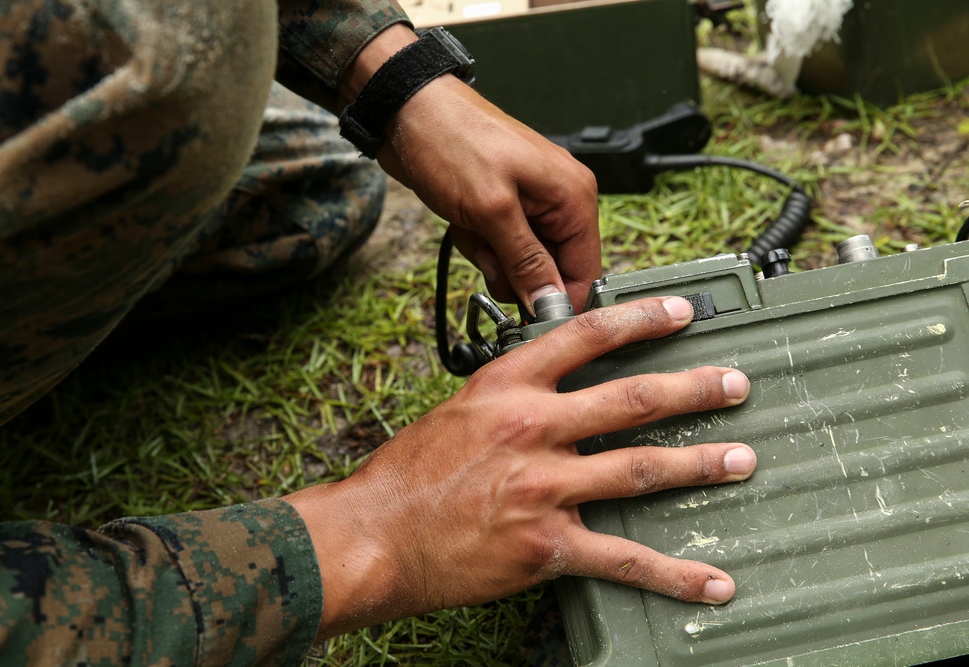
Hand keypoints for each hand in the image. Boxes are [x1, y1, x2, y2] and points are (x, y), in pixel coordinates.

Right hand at [285, 297, 754, 638]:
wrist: (375, 536)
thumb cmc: (408, 475)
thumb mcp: (458, 411)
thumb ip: (512, 396)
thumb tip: (555, 390)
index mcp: (506, 386)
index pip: (586, 336)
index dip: (641, 319)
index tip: (681, 312)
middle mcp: (532, 428)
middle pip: (631, 400)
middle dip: (693, 389)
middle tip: (735, 385)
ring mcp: (544, 487)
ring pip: (640, 469)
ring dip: (700, 463)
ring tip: (740, 458)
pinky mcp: (548, 545)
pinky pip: (624, 557)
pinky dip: (675, 573)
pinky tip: (712, 580)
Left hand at [340, 25, 600, 313]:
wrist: (406, 112)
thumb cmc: (451, 141)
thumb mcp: (492, 209)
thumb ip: (526, 261)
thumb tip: (550, 303)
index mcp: (572, 196)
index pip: (586, 272)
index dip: (556, 300)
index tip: (524, 312)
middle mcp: (559, 201)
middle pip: (551, 272)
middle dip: (513, 271)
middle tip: (487, 246)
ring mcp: (531, 206)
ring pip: (520, 266)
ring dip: (489, 257)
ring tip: (471, 224)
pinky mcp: (503, 210)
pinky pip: (499, 250)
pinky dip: (477, 244)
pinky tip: (463, 220)